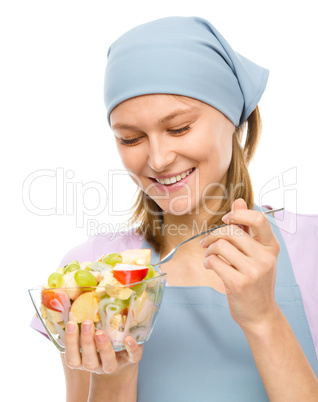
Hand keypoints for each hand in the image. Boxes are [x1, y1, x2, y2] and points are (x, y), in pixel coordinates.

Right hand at [64, 319, 142, 374]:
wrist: (122, 354)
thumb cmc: (101, 336)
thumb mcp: (92, 328)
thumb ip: (83, 313)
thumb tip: (72, 290)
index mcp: (84, 359)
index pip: (72, 358)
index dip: (70, 342)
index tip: (71, 323)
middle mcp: (97, 365)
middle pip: (88, 361)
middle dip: (86, 342)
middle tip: (87, 323)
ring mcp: (114, 364)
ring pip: (108, 363)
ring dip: (104, 347)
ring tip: (101, 332)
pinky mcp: (131, 360)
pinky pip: (132, 358)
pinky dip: (131, 349)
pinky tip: (128, 339)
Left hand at [201, 199, 280, 329]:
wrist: (260, 314)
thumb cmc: (255, 281)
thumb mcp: (256, 254)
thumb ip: (247, 228)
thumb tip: (238, 202)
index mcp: (270, 247)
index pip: (258, 219)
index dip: (238, 215)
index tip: (226, 219)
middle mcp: (264, 258)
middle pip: (232, 231)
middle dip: (214, 235)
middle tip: (207, 243)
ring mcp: (253, 271)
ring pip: (220, 246)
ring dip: (209, 250)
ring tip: (209, 256)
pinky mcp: (238, 283)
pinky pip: (214, 262)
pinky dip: (207, 262)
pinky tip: (210, 266)